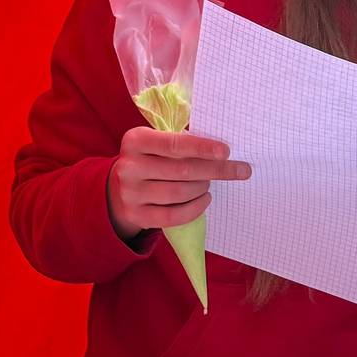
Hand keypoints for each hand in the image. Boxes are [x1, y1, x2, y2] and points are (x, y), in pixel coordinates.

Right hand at [107, 127, 250, 239]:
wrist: (118, 189)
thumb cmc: (149, 160)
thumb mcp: (154, 143)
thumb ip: (179, 142)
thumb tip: (221, 152)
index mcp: (135, 141)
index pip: (174, 143)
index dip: (202, 148)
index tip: (226, 152)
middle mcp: (129, 167)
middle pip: (182, 170)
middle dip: (215, 170)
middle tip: (238, 170)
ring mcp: (131, 194)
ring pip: (180, 193)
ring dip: (203, 188)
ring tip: (210, 183)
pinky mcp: (137, 215)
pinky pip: (174, 216)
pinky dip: (195, 208)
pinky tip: (204, 199)